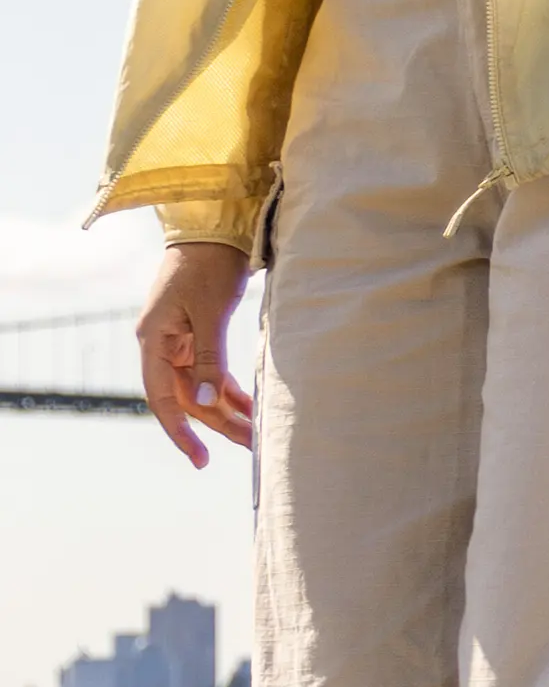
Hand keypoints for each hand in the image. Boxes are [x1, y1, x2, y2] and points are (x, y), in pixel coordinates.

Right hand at [138, 244, 254, 467]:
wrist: (215, 228)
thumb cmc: (209, 266)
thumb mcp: (210, 314)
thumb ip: (208, 359)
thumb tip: (205, 403)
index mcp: (154, 341)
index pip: (162, 398)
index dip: (179, 431)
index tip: (200, 458)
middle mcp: (161, 345)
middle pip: (186, 397)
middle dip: (217, 424)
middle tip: (250, 448)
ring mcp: (179, 340)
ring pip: (200, 386)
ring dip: (227, 409)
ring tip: (256, 434)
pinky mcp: (198, 334)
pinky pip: (210, 371)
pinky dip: (229, 388)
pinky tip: (251, 406)